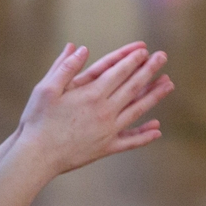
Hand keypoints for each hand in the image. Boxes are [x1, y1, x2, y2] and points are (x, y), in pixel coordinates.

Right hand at [15, 41, 172, 176]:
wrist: (36, 158)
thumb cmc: (37, 121)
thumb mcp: (46, 90)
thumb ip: (64, 68)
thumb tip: (80, 48)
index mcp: (91, 94)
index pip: (118, 72)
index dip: (132, 59)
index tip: (145, 49)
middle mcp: (104, 111)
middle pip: (133, 87)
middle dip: (149, 70)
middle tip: (163, 57)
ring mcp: (108, 131)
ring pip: (137, 110)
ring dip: (154, 96)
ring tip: (169, 84)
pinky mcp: (106, 148)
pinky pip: (130, 141)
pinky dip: (144, 135)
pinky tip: (158, 130)